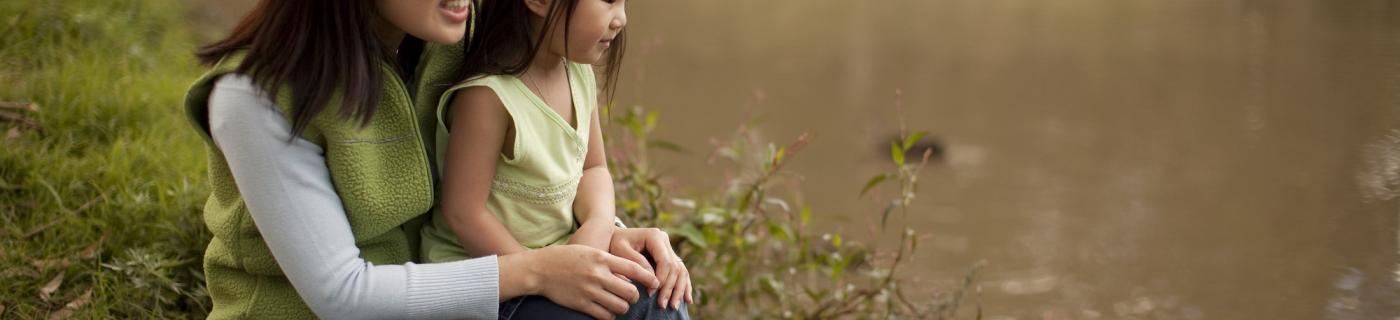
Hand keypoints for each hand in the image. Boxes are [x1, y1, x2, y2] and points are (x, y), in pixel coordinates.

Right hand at [500, 245, 659, 318]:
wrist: (541, 269)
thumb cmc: (568, 258)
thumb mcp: (591, 251)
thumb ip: (610, 261)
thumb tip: (632, 275)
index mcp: (602, 258)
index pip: (634, 269)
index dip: (648, 278)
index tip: (654, 283)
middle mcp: (598, 275)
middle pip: (631, 292)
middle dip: (634, 296)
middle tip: (631, 296)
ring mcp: (590, 291)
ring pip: (620, 307)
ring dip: (623, 307)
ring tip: (618, 303)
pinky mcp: (581, 304)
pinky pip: (605, 316)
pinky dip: (610, 315)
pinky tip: (607, 309)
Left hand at [609, 228, 692, 308]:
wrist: (613, 238)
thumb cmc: (615, 244)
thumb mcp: (621, 252)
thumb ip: (637, 265)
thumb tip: (654, 281)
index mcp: (654, 235)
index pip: (665, 261)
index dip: (661, 279)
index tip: (650, 293)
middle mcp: (664, 239)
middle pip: (674, 267)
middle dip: (669, 288)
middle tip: (661, 305)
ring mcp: (668, 248)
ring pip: (681, 270)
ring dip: (678, 290)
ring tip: (673, 306)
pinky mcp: (669, 256)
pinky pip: (681, 271)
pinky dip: (684, 286)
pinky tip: (687, 300)